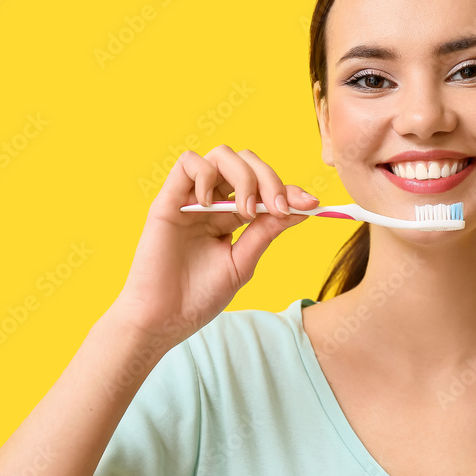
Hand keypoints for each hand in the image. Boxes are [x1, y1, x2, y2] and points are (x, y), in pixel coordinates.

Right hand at [108, 145, 317, 349]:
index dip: (289, 189)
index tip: (311, 203)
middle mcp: (214, 202)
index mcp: (232, 216)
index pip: (265, 187)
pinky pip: (188, 163)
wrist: (164, 319)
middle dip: (270, 179)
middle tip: (278, 207)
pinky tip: (210, 205)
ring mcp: (191, 198)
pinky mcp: (168, 200)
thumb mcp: (243, 262)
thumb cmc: (200, 296)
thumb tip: (300, 208)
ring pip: (222, 155)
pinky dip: (207, 175)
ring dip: (244, 176)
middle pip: (247, 163)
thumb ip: (266, 231)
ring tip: (245, 211)